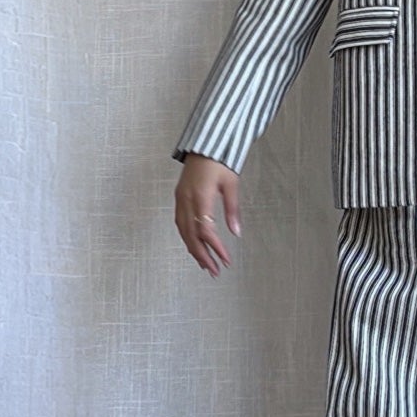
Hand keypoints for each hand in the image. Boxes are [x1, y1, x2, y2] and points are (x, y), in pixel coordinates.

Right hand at [175, 153, 240, 277]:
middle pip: (191, 235)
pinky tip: (195, 246)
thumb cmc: (220, 161)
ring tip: (205, 265)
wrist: (204, 145)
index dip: (215, 247)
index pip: (206, 230)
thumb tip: (237, 233)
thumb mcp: (231, 184)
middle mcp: (186, 199)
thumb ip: (232, 209)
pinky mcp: (179, 197)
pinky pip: (180, 223)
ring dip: (193, 249)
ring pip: (183, 231)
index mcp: (200, 196)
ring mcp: (180, 199)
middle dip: (203, 255)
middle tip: (214, 271)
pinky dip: (187, 237)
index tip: (226, 259)